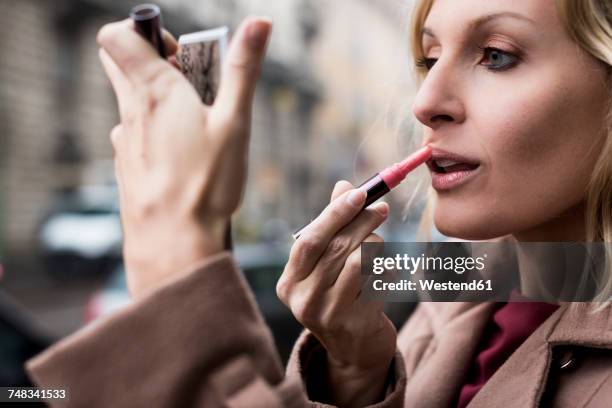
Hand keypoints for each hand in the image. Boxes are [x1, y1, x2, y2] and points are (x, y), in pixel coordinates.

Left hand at [97, 17, 271, 297]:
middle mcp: (131, 111)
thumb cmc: (206, 184)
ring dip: (160, 102)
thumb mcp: (235, 122)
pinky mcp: (126, 166)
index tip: (180, 55)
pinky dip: (156, 134)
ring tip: (197, 131)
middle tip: (191, 86)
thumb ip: (243, 69)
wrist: (173, 244)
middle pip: (121, 63)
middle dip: (153, 62)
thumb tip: (259, 23)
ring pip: (133, 102)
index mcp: (155, 91)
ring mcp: (124, 141)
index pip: (118, 35)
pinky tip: (184, 161)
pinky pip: (136, 135)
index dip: (145, 32)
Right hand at [277, 181, 396, 406]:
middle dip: (362, 222)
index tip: (359, 193)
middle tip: (382, 208)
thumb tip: (344, 185)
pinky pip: (379, 279)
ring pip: (360, 260)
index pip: (309, 240)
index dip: (335, 214)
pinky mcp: (356, 323)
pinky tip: (383, 275)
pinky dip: (386, 269)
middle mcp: (303, 300)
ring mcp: (328, 315)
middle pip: (336, 248)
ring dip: (376, 247)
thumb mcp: (329, 264)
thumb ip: (332, 226)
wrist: (355, 350)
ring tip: (378, 251)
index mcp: (290, 282)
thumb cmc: (341, 295)